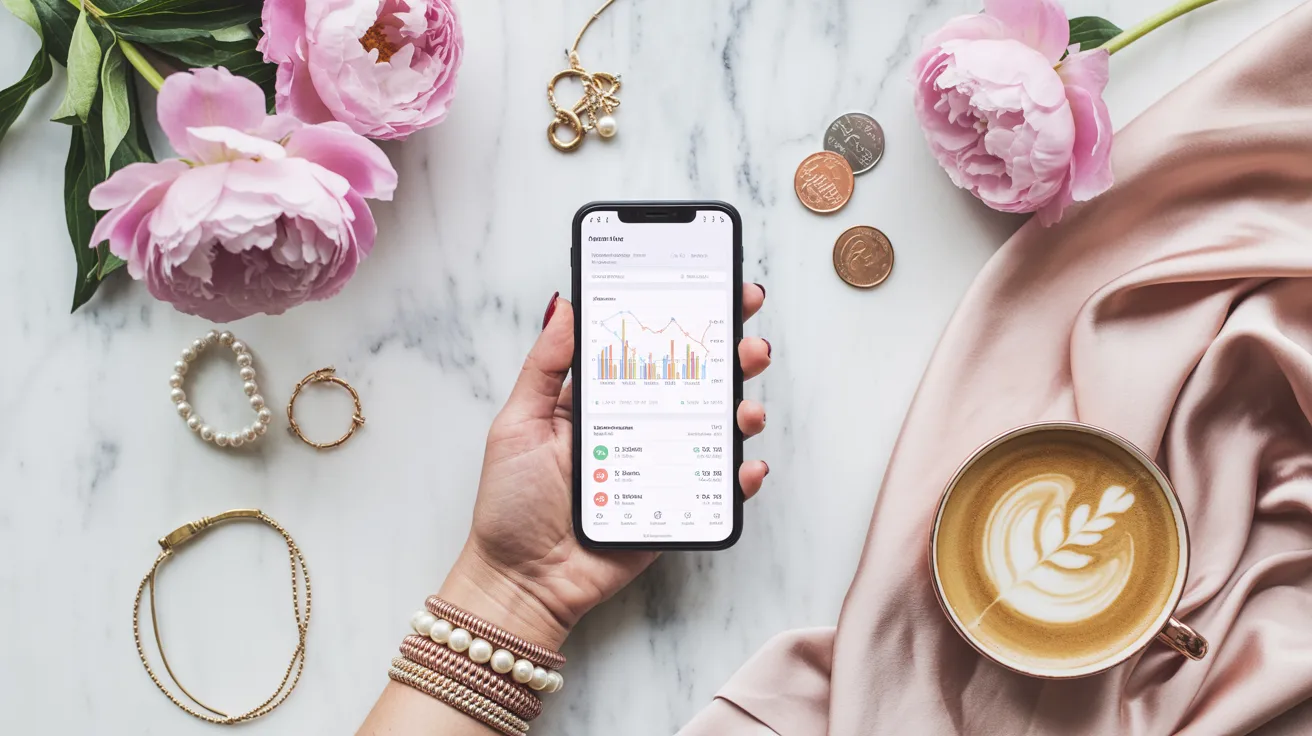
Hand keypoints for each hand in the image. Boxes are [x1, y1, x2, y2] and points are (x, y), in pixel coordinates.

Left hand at [440, 285, 770, 647]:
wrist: (522, 581)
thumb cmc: (512, 504)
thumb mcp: (518, 424)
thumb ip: (545, 367)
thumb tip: (564, 304)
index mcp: (600, 399)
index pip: (648, 347)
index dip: (683, 317)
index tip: (717, 288)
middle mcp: (637, 425)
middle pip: (695, 381)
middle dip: (731, 357)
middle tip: (749, 343)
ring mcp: (660, 465)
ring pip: (715, 429)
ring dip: (743, 411)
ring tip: (746, 409)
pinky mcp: (675, 505)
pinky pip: (718, 487)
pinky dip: (740, 476)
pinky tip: (746, 465)